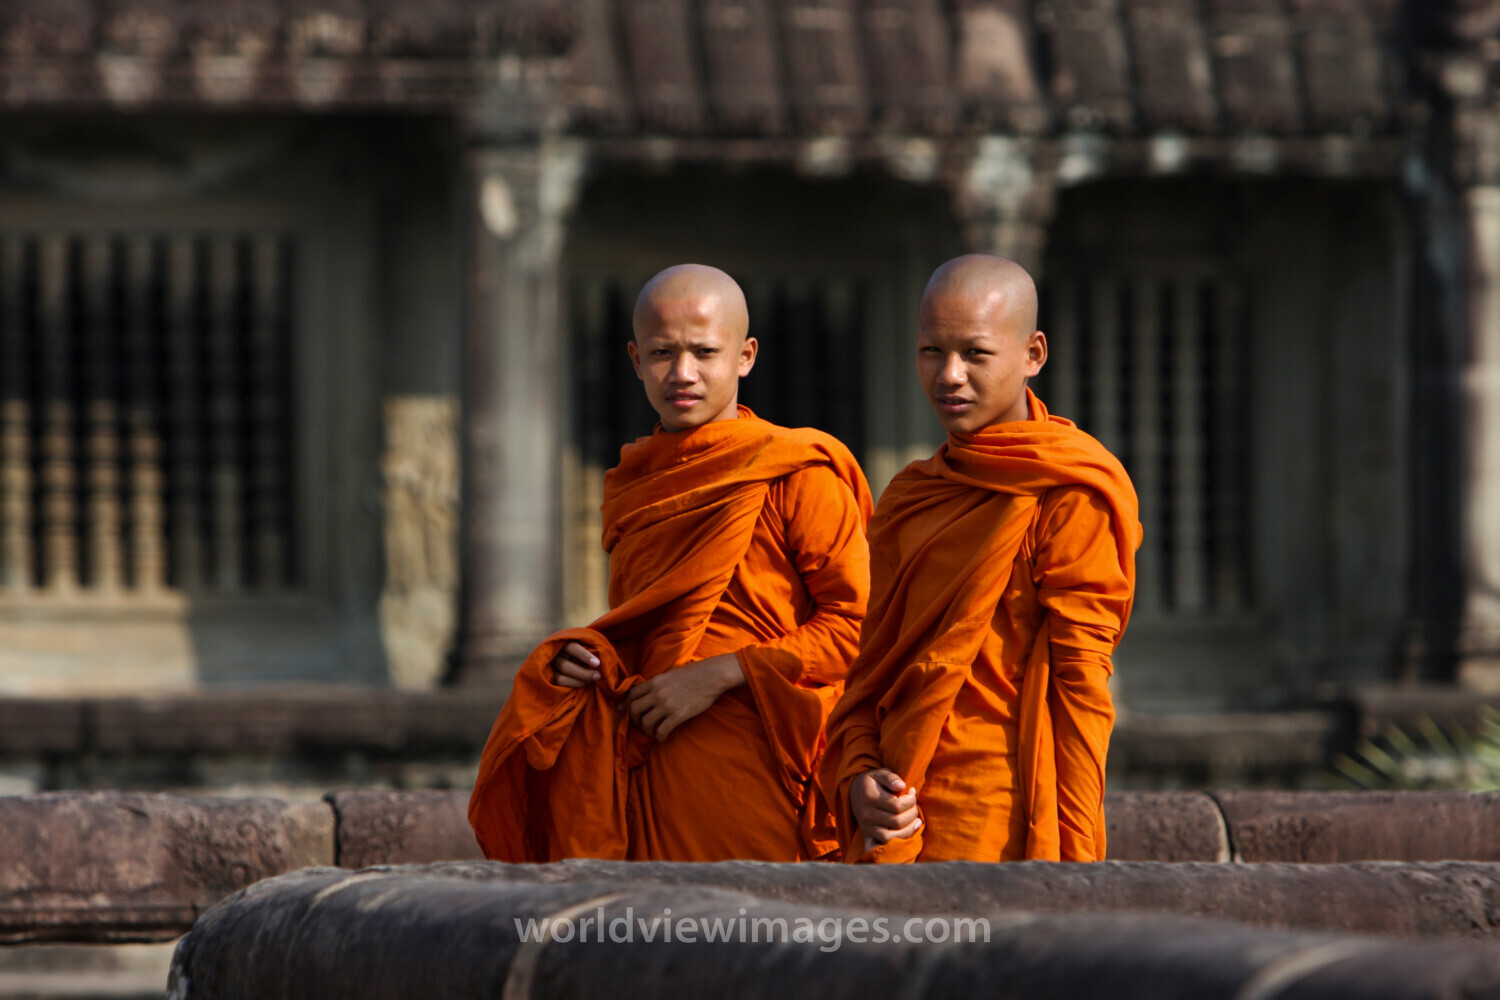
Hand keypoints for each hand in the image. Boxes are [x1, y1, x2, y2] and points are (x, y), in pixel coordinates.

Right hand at [549, 642, 600, 687]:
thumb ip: (592, 647)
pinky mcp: (550, 678)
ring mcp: (550, 668)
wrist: (569, 656)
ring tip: (591, 681)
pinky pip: (559, 686)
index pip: (571, 647)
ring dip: (579, 681)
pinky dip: (573, 686)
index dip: (584, 656)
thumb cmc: (584, 649)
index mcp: (563, 642)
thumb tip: (604, 655)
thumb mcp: (586, 643)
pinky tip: (583, 684)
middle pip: (565, 666)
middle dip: (584, 673)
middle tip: (598, 676)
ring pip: (561, 678)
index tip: (597, 663)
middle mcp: (554, 655)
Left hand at [624, 653, 744, 741]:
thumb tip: (649, 692)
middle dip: (634, 720)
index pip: (632, 694)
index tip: (622, 711)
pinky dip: (660, 736)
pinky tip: (663, 737)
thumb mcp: (670, 674)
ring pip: (646, 723)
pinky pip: (662, 731)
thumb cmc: (694, 673)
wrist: (713, 675)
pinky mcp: (678, 715)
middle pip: (634, 710)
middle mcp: (657, 693)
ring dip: (647, 730)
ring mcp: (667, 705)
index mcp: (655, 682)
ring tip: (653, 731)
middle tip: (639, 724)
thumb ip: (658, 684)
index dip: (625, 704)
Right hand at [850, 769, 920, 852]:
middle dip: (912, 813)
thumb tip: (902, 785)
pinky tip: (903, 837)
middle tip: (914, 806)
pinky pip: (880, 846)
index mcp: (870, 797)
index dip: (911, 800)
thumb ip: (891, 777)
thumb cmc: (872, 781)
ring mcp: (866, 827)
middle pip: (897, 822)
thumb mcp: (879, 773)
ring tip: (916, 822)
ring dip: (908, 830)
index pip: (897, 806)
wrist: (854, 790)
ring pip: (891, 837)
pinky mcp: (867, 835)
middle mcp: (867, 814)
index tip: (913, 792)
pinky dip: (892, 845)